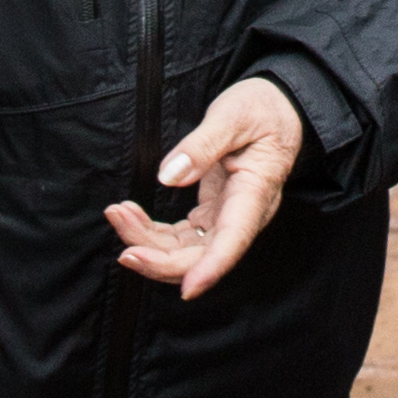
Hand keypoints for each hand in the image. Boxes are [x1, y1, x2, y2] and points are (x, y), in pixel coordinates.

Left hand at [110, 76, 307, 299]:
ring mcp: (228, 217)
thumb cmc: (262, 109)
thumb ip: (203, 144)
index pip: (233, 241)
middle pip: (201, 256)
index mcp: (255, 193)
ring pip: (186, 251)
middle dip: (158, 256)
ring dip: (148, 243)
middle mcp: (244, 215)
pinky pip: (181, 237)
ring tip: (117, 214)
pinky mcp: (214, 214)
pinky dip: (153, 232)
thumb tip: (169, 176)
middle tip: (121, 234)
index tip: (187, 289)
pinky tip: (131, 215)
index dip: (210, 269)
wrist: (279, 108)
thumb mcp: (233, 116)